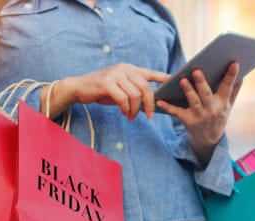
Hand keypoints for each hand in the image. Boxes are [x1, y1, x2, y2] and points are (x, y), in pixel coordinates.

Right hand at [41, 63, 169, 119]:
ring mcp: (115, 74)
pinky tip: (124, 113)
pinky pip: (123, 99)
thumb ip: (134, 92)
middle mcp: (124, 69)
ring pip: (135, 95)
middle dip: (150, 104)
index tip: (174, 82)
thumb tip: (151, 103)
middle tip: (150, 116)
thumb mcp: (121, 89)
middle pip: (146, 88)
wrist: (80, 88)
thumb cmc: (103, 91)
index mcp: (130, 69)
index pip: (150, 73)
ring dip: (135, 110)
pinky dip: (126, 109)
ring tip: (131, 116)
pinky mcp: (107, 83)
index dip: (163, 78)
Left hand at [156, 62, 241, 165]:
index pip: (228, 87)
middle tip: (196, 70)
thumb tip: (242, 74)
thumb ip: (233, 90)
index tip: (234, 63)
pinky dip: (168, 107)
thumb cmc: (218, 116)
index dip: (231, 75)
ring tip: (182, 80)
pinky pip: (177, 113)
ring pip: (193, 102)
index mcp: (222, 103)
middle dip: (201, 83)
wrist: (210, 138)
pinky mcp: (188, 121)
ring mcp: (199, 116)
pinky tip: (160, 101)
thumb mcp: (228, 105)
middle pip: (206, 94)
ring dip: (187, 91)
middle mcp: (211, 110)